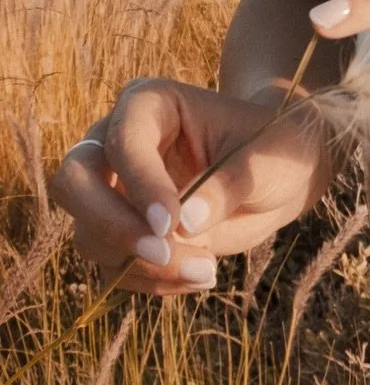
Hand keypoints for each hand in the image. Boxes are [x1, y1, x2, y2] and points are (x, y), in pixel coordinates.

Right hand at [48, 77, 333, 294]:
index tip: (170, 223)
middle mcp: (117, 140)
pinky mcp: (120, 229)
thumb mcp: (269, 161)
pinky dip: (149, 280)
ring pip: (87, 232)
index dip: (140, 182)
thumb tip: (186, 224)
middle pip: (74, 180)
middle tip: (164, 253)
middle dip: (112, 225)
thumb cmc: (276, 149)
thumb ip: (230, 183)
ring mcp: (112, 188)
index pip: (123, 139)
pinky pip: (111, 264)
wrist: (279, 175)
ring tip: (206, 270)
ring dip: (138, 264)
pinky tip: (198, 275)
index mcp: (151, 104)